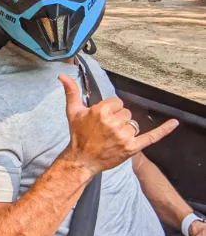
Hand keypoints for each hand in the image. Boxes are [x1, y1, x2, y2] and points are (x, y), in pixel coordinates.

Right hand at [59, 74, 178, 176]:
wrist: (82, 160)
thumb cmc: (78, 135)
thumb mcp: (73, 112)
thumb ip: (71, 92)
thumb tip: (62, 76)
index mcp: (101, 111)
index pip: (117, 102)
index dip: (110, 110)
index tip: (102, 119)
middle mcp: (113, 122)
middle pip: (126, 113)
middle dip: (118, 120)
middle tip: (106, 130)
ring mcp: (123, 136)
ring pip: (133, 124)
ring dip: (125, 129)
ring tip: (112, 138)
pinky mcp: (132, 147)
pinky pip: (151, 136)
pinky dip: (163, 130)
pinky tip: (174, 123)